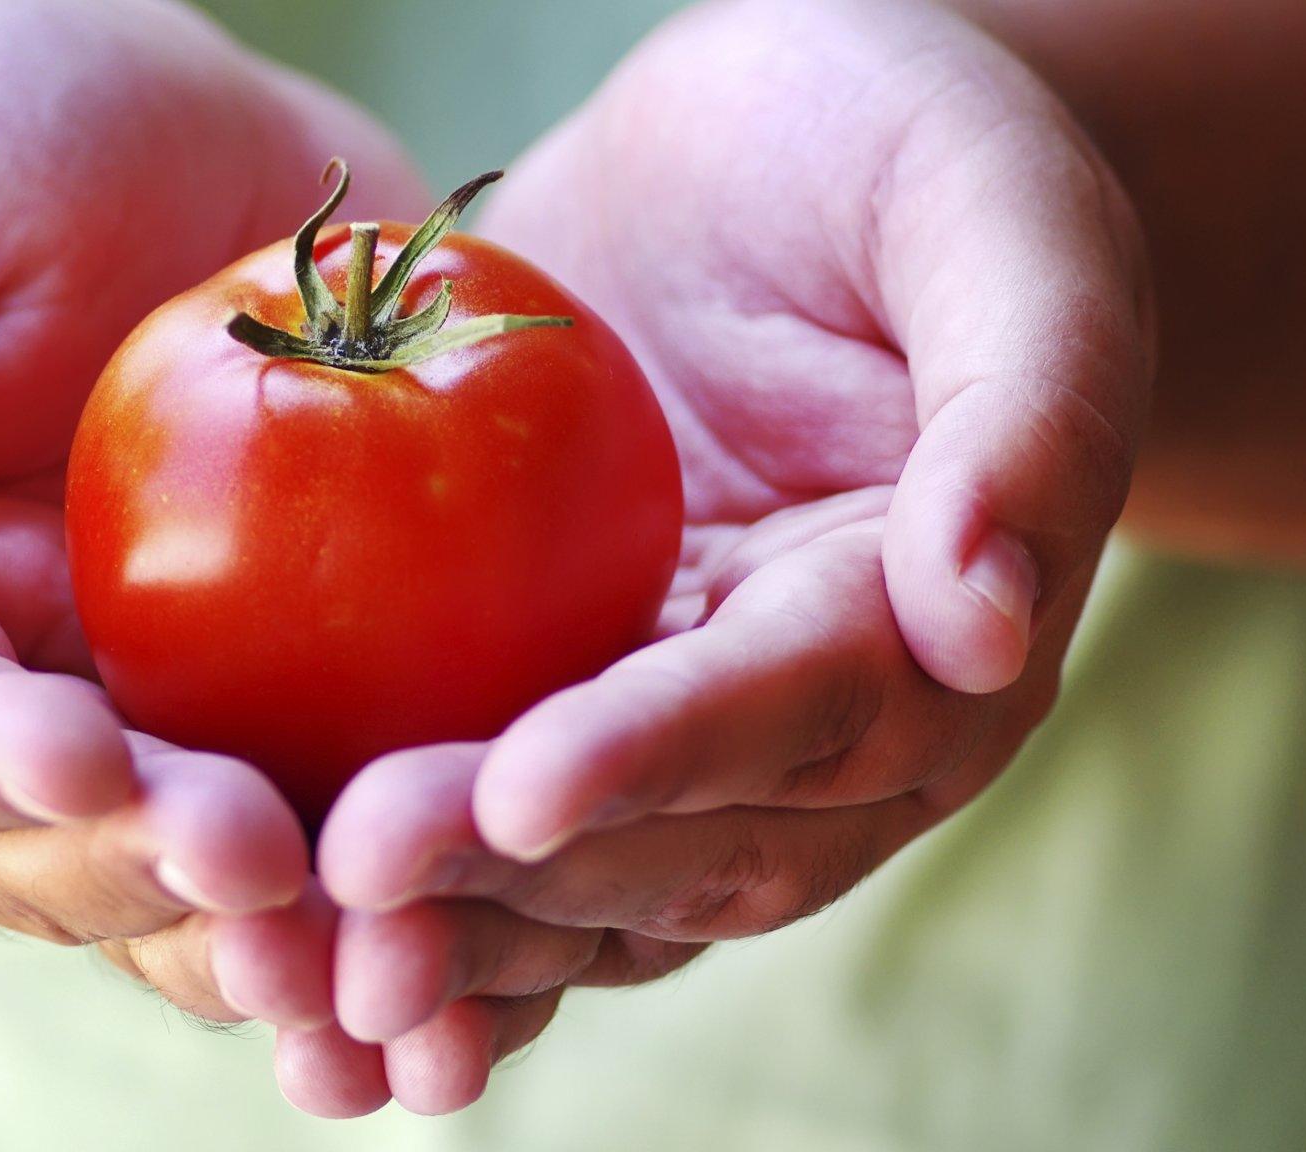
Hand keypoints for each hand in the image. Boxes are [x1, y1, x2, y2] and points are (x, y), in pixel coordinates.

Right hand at [0, 0, 428, 1088]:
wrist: (178, 143)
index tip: (84, 758)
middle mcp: (24, 702)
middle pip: (59, 853)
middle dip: (153, 877)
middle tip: (265, 873)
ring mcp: (179, 713)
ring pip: (208, 879)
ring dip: (286, 935)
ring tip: (380, 956)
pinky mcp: (321, 697)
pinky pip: (358, 811)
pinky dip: (409, 879)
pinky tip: (493, 904)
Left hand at [311, 0, 1152, 1112]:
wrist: (773, 151)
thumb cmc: (902, 150)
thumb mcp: (999, 219)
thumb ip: (1029, 408)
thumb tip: (984, 627)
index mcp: (937, 630)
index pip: (804, 710)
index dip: (664, 756)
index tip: (520, 790)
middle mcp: (817, 719)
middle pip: (683, 839)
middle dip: (520, 878)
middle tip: (354, 876)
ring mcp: (676, 717)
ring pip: (581, 875)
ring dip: (449, 927)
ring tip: (299, 954)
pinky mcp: (559, 692)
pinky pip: (485, 814)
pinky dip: (403, 880)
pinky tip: (276, 925)